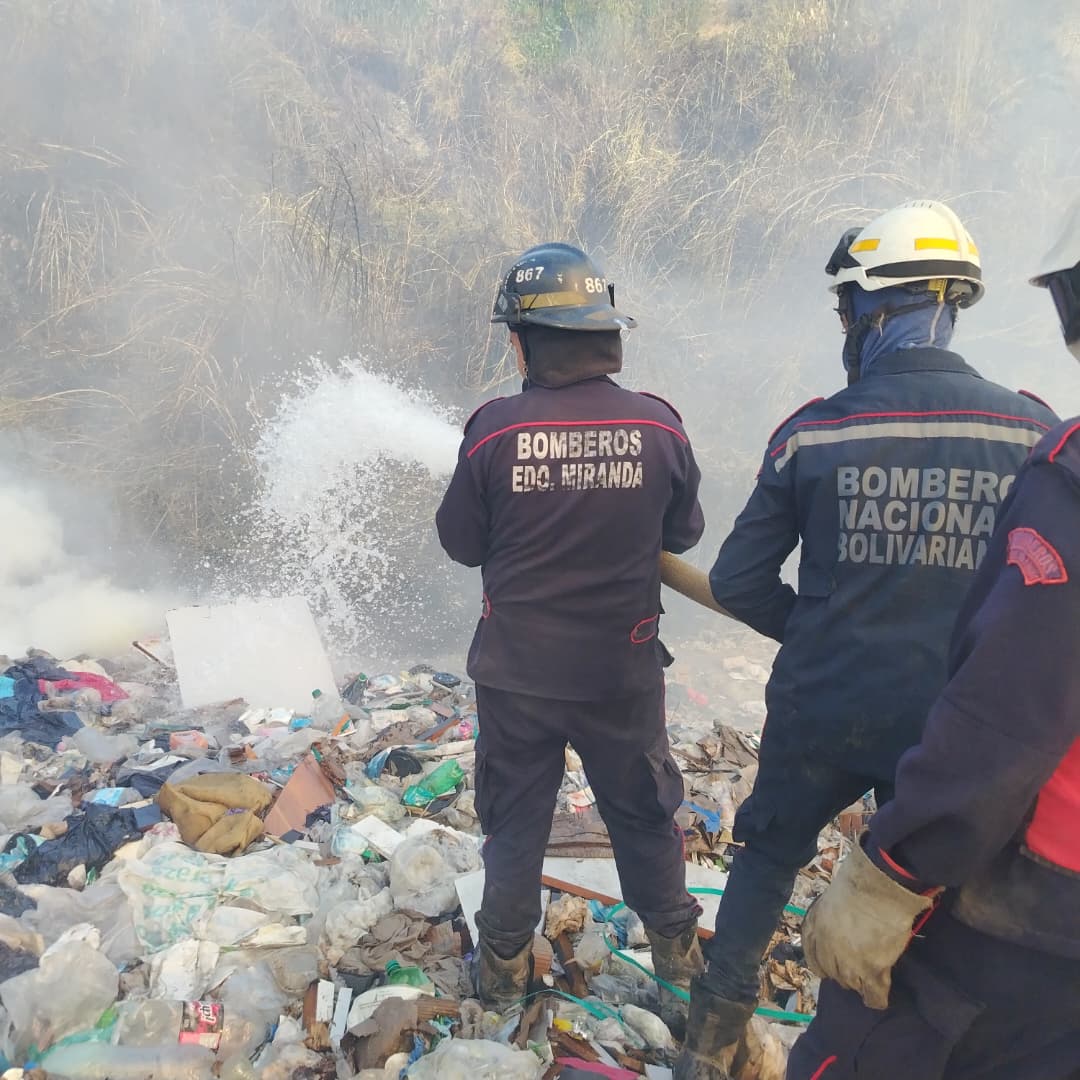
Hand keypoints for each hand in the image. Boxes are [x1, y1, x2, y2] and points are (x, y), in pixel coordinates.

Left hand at [802, 835, 934, 1008]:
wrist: (878, 886)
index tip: (830, 967)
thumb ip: (832, 916)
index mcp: (813, 926)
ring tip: (870, 976)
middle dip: (842, 971)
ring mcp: (848, 961)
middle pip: (831, 972)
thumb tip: (842, 923)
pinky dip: (876, 998)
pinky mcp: (871, 970)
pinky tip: (878, 996)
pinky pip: (873, 994)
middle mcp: (825, 947)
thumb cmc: (858, 882)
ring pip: (851, 984)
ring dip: (859, 982)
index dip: (823, 963)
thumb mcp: (832, 897)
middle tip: (857, 966)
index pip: (812, 955)